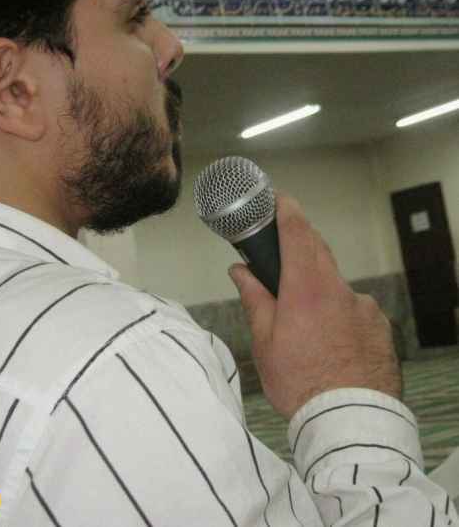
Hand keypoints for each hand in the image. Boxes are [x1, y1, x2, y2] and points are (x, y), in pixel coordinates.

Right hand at [228, 194, 401, 419]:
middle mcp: (340, 290)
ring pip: (335, 283)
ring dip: (317, 287)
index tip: (279, 199)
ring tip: (303, 322)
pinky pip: (353, 306)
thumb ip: (254, 298)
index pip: (298, 233)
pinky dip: (338, 311)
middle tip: (280, 254)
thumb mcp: (265, 340)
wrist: (349, 420)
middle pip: (318, 251)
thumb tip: (240, 271)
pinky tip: (329, 338)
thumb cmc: (301, 382)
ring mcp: (364, 307)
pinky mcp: (379, 325)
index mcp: (307, 288)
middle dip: (300, 244)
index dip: (287, 210)